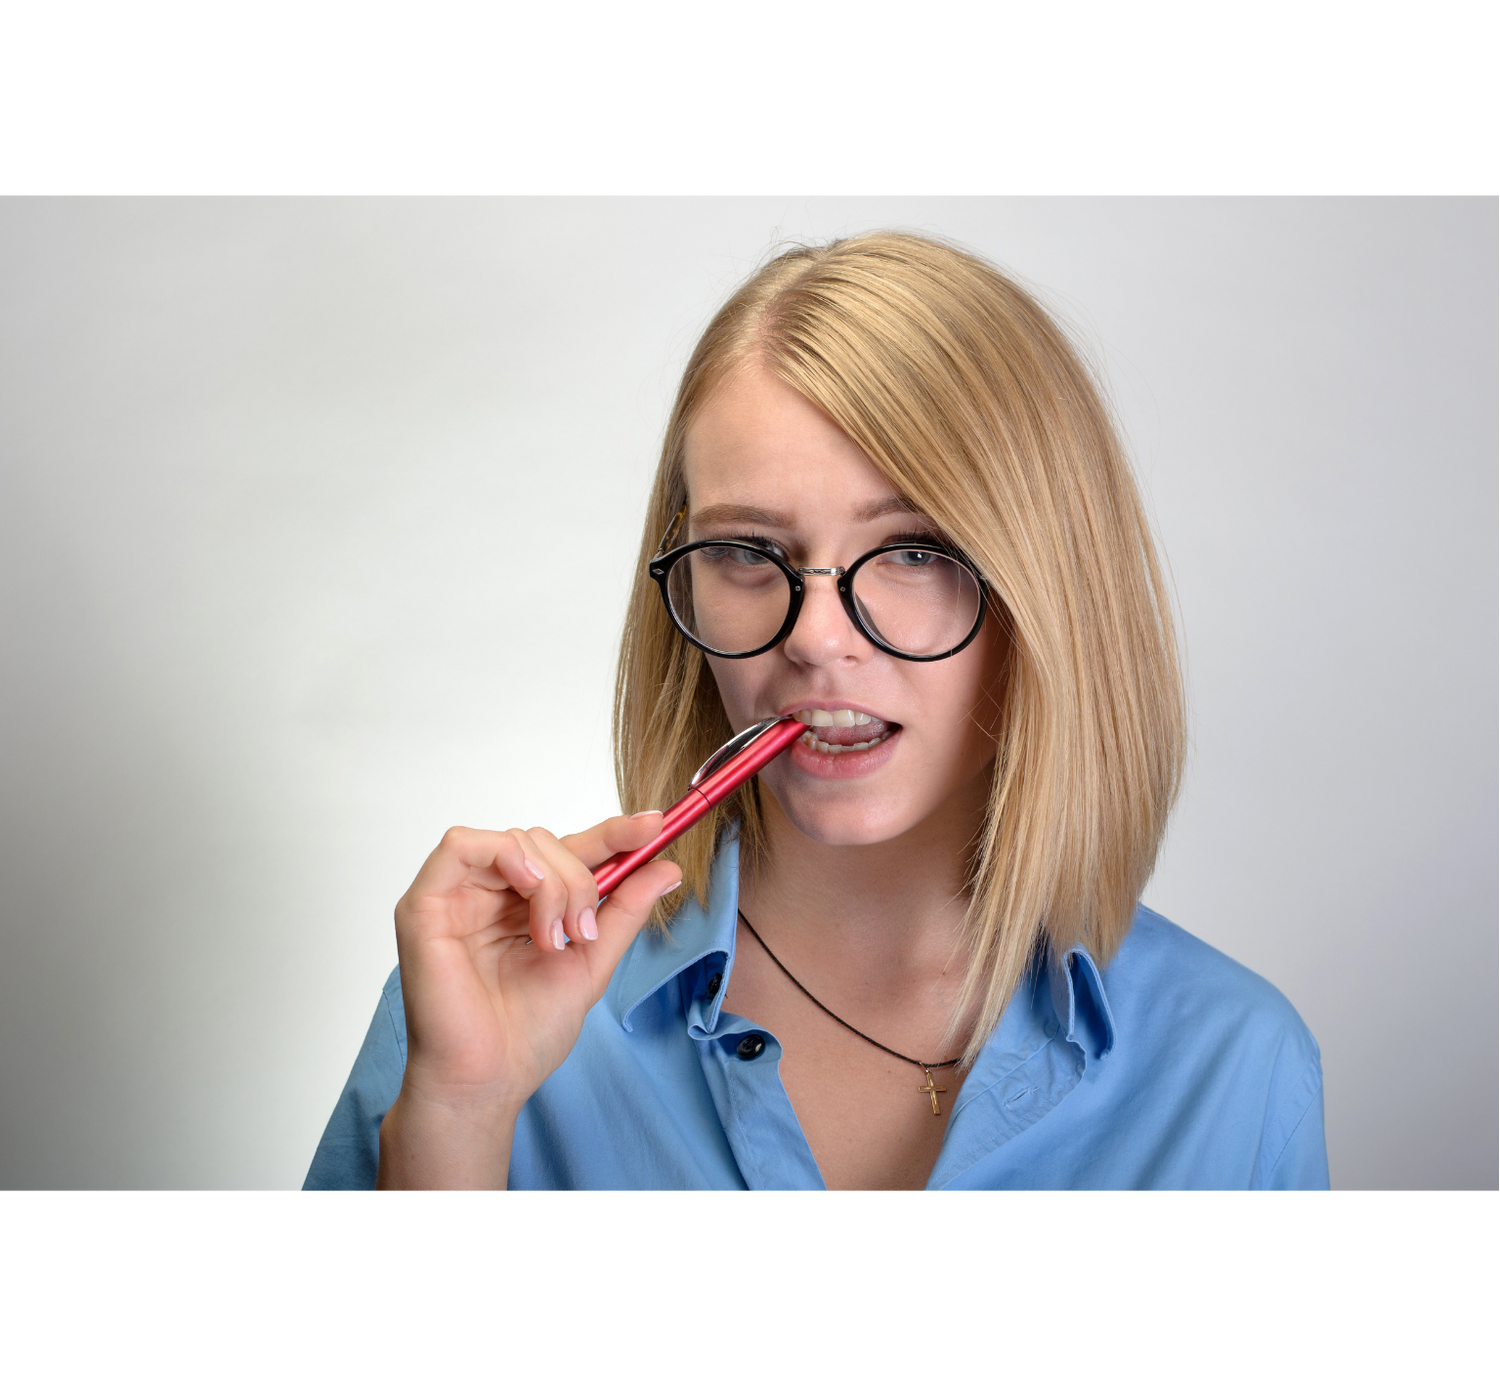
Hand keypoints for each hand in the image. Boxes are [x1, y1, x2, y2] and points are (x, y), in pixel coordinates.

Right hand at [376, 812, 680, 1191]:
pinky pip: (461, 844)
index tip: (655, 826)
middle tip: (584, 930)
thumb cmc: (527, 1032)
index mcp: (524, 905)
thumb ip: (625, 910)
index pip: (569, 850)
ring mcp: (455, 896)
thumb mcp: (593, 960)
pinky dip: (507, 856)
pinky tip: (529, 890)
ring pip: (515, 840)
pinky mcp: (424, 904)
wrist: (489, 1079)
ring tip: (554, 935)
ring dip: (552, 881)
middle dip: (580, 877)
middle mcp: (489, 894)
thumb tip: (666, 867)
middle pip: (543, 840)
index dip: (613, 832)